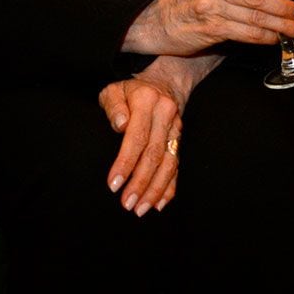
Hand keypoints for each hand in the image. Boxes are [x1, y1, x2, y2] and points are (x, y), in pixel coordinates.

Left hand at [98, 55, 218, 215]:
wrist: (164, 83)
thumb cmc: (131, 91)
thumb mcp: (115, 90)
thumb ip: (113, 106)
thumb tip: (119, 124)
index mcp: (147, 101)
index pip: (137, 136)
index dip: (126, 162)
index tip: (114, 184)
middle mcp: (165, 114)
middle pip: (154, 154)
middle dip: (140, 183)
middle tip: (127, 204)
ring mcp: (176, 128)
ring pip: (169, 163)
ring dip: (155, 189)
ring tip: (141, 209)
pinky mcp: (180, 140)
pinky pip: (177, 166)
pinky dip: (170, 187)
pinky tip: (159, 204)